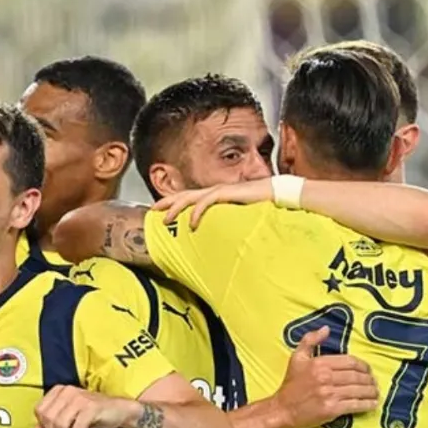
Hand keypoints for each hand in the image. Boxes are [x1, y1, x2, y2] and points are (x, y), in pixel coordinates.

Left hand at [34, 385, 135, 427]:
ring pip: (60, 424)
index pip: (39, 410)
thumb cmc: (91, 413)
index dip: (44, 425)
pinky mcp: (92, 408)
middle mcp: (68, 391)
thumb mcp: (69, 415)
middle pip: (48, 418)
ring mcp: (80, 398)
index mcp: (60, 390)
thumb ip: (51, 421)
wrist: (118, 410)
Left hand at [153, 179, 272, 229]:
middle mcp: (213, 191)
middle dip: (167, 202)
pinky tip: (192, 223)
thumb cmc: (258, 204)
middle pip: (184, 195)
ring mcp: (219, 191)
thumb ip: (224, 222)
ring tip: (166, 219)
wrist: (275, 193)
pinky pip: (206, 202)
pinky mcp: (226, 193)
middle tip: (152, 211)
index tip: (159, 210)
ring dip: (176, 207)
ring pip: (190, 197)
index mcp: (214, 195)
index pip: (189, 197)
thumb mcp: (235, 216)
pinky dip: (197, 212)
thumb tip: (215, 237)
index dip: (173, 202)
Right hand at [274, 327, 379, 427]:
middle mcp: (326, 377)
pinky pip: (355, 405)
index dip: (363, 365)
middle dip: (370, 380)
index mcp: (319, 363)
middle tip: (374, 382)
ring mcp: (330, 394)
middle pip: (357, 376)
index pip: (350, 361)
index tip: (368, 370)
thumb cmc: (291, 384)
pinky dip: (367, 404)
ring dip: (371, 392)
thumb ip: (310, 340)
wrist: (283, 409)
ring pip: (359, 390)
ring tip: (375, 392)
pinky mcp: (332, 409)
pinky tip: (373, 404)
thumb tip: (326, 328)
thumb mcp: (297, 358)